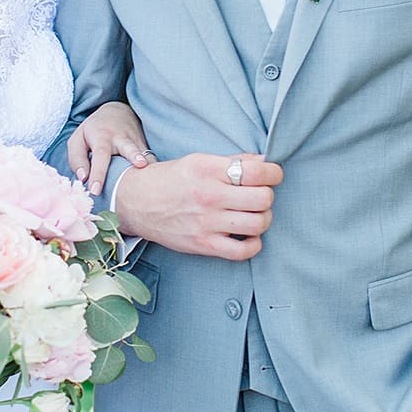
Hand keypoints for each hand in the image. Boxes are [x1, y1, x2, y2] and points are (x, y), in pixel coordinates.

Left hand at [68, 101, 154, 193]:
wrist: (119, 112)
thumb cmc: (94, 131)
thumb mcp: (78, 140)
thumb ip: (77, 159)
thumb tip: (83, 179)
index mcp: (102, 137)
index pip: (101, 155)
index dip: (98, 173)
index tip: (95, 190)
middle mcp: (122, 138)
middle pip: (129, 147)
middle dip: (135, 155)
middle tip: (141, 164)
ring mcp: (137, 142)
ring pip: (145, 153)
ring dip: (151, 163)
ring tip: (156, 173)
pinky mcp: (147, 148)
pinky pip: (151, 160)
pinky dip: (154, 170)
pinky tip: (156, 183)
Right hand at [112, 153, 281, 259]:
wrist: (137, 202)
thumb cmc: (171, 180)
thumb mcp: (198, 161)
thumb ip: (232, 161)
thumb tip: (265, 163)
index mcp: (207, 169)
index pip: (256, 171)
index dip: (274, 173)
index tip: (273, 175)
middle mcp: (208, 195)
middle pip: (262, 198)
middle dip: (268, 195)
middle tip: (260, 195)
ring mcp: (206, 222)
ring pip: (258, 223)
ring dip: (263, 218)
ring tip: (255, 214)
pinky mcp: (203, 244)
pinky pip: (243, 251)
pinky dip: (254, 244)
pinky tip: (249, 235)